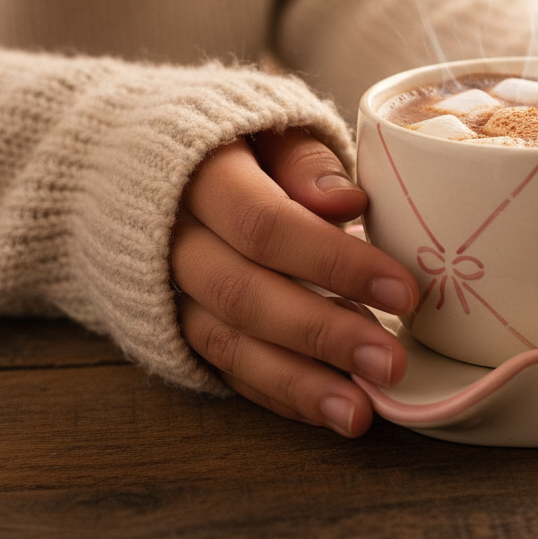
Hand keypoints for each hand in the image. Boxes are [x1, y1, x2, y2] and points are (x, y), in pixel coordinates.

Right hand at [170, 130, 418, 436]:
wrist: (135, 162)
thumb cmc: (234, 141)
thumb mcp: (269, 127)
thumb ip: (305, 161)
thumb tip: (347, 202)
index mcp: (198, 174)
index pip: (265, 224)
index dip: (335, 262)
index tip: (402, 290)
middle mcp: (171, 238)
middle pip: (244, 294)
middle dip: (323, 334)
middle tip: (390, 363)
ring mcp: (165, 289)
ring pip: (227, 343)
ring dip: (298, 383)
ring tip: (359, 411)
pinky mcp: (170, 326)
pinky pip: (221, 367)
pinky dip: (275, 391)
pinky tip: (325, 409)